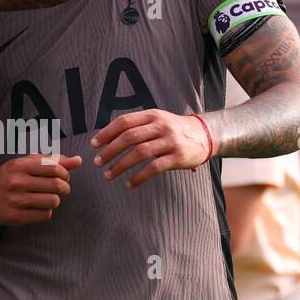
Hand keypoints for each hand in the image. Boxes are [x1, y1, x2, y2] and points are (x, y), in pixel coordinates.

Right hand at [0, 154, 81, 224]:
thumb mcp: (27, 164)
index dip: (64, 173)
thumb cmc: (10, 176)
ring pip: (52, 201)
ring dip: (56, 200)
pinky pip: (44, 215)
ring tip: (50, 198)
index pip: (53, 168)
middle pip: (56, 185)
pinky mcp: (16, 216)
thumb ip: (53, 161)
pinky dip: (47, 212)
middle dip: (64, 188)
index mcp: (20, 165)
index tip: (63, 177)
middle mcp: (17, 182)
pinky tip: (40, 207)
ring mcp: (16, 200)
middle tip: (61, 189)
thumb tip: (78, 160)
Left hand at [91, 110, 211, 187]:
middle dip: (110, 151)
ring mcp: (170, 141)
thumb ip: (136, 126)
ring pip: (139, 153)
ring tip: (108, 175)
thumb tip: (107, 138)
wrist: (205, 135)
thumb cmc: (173, 129)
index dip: (107, 133)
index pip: (124, 122)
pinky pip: (154, 168)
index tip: (94, 145)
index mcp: (152, 115)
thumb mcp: (157, 120)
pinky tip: (129, 184)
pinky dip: (139, 177)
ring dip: (120, 165)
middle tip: (97, 162)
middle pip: (129, 137)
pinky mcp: (178, 157)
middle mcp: (161, 126)